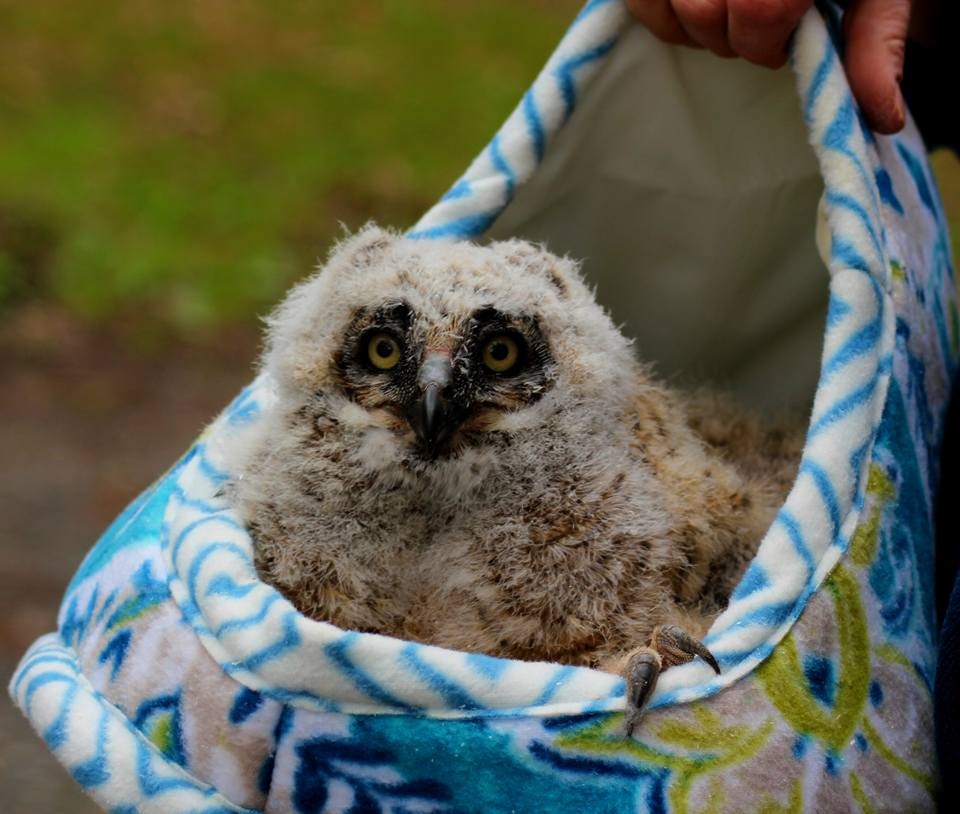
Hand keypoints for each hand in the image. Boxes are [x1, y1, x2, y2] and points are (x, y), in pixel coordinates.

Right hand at [626, 0, 911, 133]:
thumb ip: (873, 42)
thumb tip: (882, 118)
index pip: (759, 11)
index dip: (765, 42)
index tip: (785, 40)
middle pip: (704, 10)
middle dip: (729, 34)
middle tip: (756, 22)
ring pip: (666, 4)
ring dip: (692, 23)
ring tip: (723, 10)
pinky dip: (658, 11)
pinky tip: (688, 4)